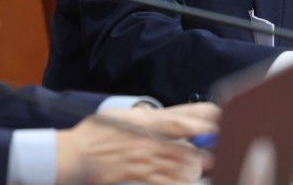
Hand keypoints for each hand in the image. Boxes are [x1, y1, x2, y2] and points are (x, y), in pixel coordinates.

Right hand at [56, 102, 219, 184]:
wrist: (72, 155)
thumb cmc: (99, 132)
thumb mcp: (127, 114)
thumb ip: (153, 116)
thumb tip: (178, 117)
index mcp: (146, 120)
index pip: (179, 120)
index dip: (202, 121)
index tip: (219, 120)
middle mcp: (147, 140)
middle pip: (185, 145)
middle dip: (205, 148)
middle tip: (217, 148)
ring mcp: (143, 160)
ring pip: (179, 166)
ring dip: (194, 167)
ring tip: (200, 165)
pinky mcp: (137, 176)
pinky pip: (165, 182)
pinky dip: (178, 181)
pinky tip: (186, 179)